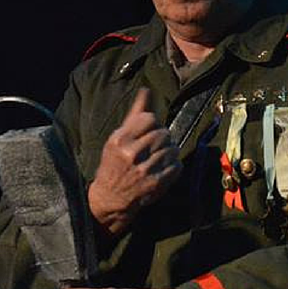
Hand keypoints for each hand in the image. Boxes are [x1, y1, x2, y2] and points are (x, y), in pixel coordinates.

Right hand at [88, 87, 181, 235]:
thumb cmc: (115, 163)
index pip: (150, 118)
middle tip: (156, 145)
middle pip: (163, 133)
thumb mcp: (118, 138)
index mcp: (120, 140)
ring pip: (173, 148)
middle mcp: (131, 154)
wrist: (110, 197)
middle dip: (163, 138)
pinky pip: (177, 165)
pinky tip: (163, 168)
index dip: (153, 123)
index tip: (148, 131)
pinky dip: (174, 165)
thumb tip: (146, 90)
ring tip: (159, 157)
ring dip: (170, 151)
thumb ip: (135, 114)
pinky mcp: (156, 183)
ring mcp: (145, 170)